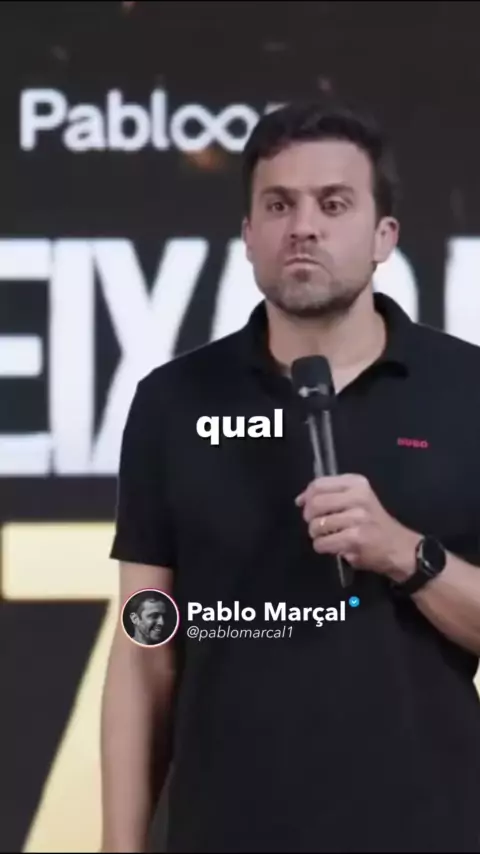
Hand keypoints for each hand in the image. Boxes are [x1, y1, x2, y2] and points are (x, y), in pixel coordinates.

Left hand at [295, 473, 420, 577]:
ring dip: (316, 535)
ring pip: (317, 525)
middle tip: (316, 525)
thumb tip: (300, 499)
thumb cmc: (374, 523)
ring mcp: (357, 517)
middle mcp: (358, 497)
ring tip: (327, 537)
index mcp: (357, 483)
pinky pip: (323, 542)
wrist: (400, 548)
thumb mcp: (357, 499)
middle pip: (315, 503)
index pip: (319, 484)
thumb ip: (330, 495)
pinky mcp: (355, 538)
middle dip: (309, 517)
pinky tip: (332, 547)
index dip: (306, 496)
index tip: (303, 505)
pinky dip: (322, 547)